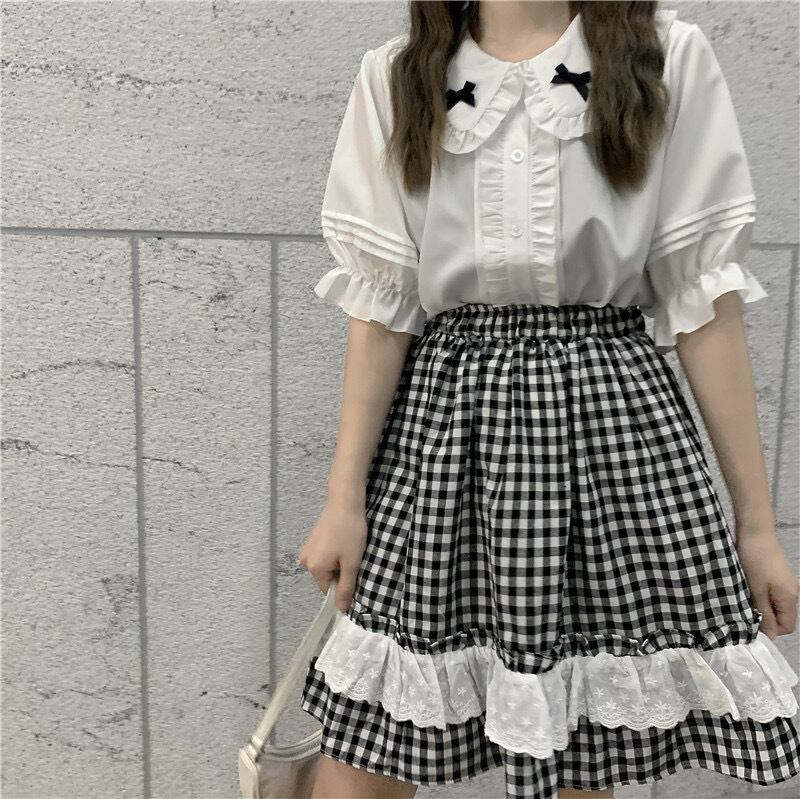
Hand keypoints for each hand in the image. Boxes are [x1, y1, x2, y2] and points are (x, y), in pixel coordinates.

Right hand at [297, 496, 367, 613]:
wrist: (345, 501)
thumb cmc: (350, 532)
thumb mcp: (352, 563)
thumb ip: (346, 588)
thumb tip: (341, 610)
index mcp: (314, 569)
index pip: (329, 591)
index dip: (344, 585)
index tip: (356, 572)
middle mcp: (305, 561)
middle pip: (326, 579)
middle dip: (341, 573)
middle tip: (354, 557)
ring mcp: (306, 549)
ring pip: (326, 567)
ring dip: (338, 562)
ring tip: (349, 548)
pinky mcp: (311, 540)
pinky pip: (323, 556)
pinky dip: (334, 553)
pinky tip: (343, 541)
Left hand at [735, 529, 798, 638]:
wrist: (755, 533)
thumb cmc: (755, 560)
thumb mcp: (757, 590)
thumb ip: (764, 614)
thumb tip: (770, 637)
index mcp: (789, 599)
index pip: (787, 628)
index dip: (770, 629)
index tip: (751, 624)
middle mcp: (791, 593)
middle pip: (780, 617)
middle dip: (763, 618)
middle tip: (744, 610)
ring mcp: (784, 584)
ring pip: (773, 606)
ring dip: (759, 606)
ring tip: (743, 598)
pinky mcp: (775, 577)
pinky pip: (770, 595)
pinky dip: (758, 596)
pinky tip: (745, 589)